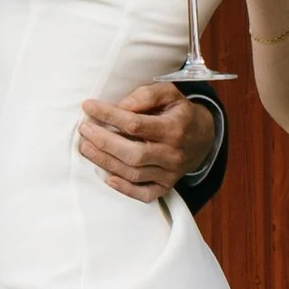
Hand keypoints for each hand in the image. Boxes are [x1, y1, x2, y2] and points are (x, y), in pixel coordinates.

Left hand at [76, 80, 219, 204]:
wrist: (204, 138)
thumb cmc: (179, 112)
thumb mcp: (169, 94)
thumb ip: (146, 96)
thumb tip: (119, 107)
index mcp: (175, 128)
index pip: (136, 124)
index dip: (109, 115)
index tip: (89, 107)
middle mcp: (173, 154)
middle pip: (133, 153)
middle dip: (104, 142)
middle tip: (84, 130)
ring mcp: (170, 173)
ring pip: (134, 173)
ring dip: (105, 162)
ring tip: (86, 148)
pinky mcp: (166, 186)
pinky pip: (145, 194)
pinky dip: (125, 189)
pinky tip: (107, 177)